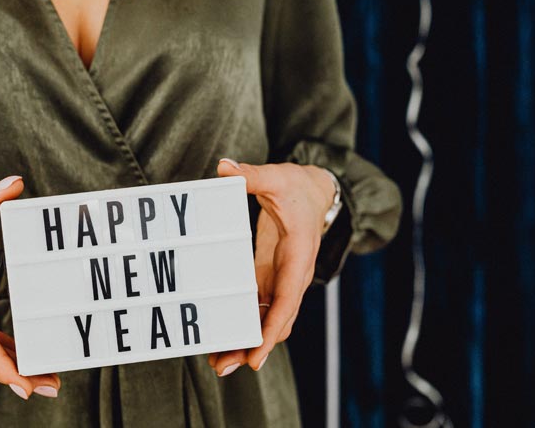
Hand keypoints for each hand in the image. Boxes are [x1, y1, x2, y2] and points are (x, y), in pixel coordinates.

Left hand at [207, 159, 334, 376]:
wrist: (318, 191)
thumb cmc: (298, 186)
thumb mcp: (278, 177)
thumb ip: (252, 174)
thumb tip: (226, 167)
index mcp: (298, 256)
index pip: (287, 300)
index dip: (271, 329)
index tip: (256, 354)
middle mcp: (293, 275)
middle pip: (275, 320)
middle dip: (252, 346)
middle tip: (223, 367)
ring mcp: (282, 279)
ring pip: (265, 319)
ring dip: (244, 341)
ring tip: (217, 363)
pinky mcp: (270, 276)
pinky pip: (257, 308)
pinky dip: (242, 324)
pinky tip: (221, 338)